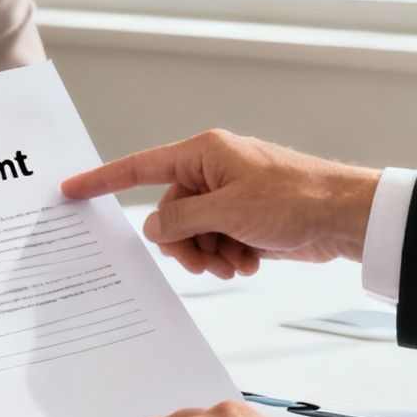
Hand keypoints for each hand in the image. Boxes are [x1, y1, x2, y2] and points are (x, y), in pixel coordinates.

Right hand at [61, 130, 380, 279]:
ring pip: (193, 233)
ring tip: (236, 261)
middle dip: (185, 243)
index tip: (71, 190)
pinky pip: (217, 242)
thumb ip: (181, 220)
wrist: (345, 217)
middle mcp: (213, 172)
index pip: (140, 167)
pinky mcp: (247, 219)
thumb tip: (153, 227)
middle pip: (170, 213)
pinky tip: (250, 261)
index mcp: (203, 154)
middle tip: (206, 259)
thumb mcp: (228, 211)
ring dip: (210, 255)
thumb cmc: (295, 200)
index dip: (103, 180)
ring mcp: (231, 196)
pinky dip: (229, 257)